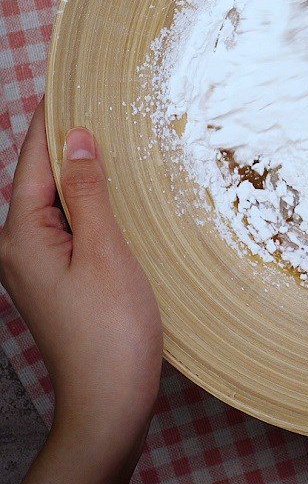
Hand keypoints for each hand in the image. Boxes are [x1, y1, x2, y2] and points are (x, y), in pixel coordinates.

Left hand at [0, 100, 161, 483]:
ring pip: (56, 203)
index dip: (49, 122)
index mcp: (23, 237)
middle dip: (65, 142)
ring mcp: (39, 266)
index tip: (65, 84)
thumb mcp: (104, 251)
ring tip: (109, 139)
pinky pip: (68, 225)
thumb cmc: (110, 329)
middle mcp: (21, 248)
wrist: (110, 399)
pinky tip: (111, 193)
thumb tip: (78, 139)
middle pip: (39, 180)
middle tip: (97, 104)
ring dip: (79, 172)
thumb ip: (88, 193)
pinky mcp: (60, 279)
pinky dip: (87, 201)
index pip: (31, 162)